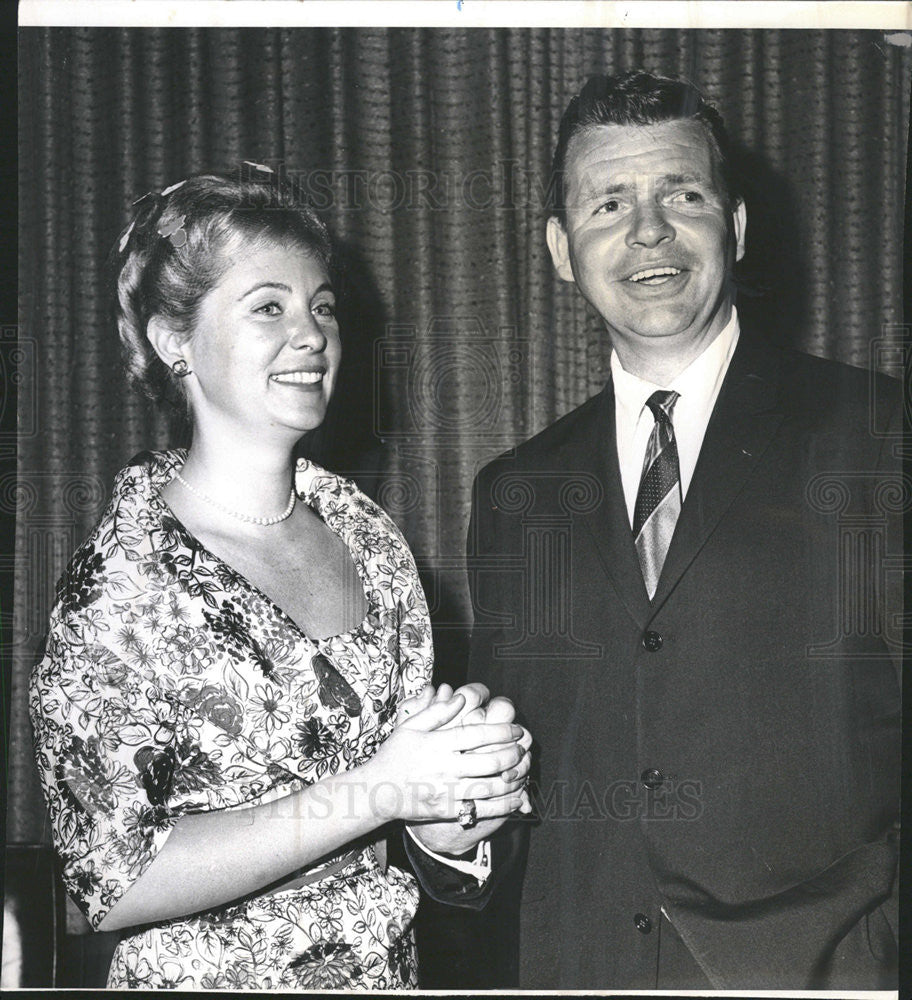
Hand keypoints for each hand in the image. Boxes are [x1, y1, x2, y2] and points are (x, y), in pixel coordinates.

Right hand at [406, 692, 532, 856]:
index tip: (517, 731)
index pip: (478, 735)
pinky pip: (483, 809)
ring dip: (514, 779)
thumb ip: (437, 711)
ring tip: (524, 770)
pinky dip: (505, 804)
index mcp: (438, 744)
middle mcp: (445, 768)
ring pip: (491, 787)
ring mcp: (448, 791)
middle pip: (490, 761)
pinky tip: (517, 797)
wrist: (378, 791)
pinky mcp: (449, 810)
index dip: (502, 732)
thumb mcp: (410, 726)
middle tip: (523, 749)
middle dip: (513, 754)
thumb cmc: (395, 755)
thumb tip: (461, 698)